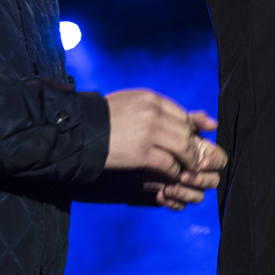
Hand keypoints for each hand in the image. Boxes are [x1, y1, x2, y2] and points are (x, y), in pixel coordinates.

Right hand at [105, 91, 227, 210]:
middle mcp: (153, 112)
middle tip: (192, 160)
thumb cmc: (103, 119)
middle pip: (186, 132)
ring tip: (186, 169)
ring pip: (183, 148)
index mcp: (151, 98)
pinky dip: (174, 172)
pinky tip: (171, 176)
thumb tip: (196, 118)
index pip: (183, 116)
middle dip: (192, 148)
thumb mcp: (132, 104)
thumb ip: (158, 109)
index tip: (190, 143)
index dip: (190, 132)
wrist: (78, 132)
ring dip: (188, 161)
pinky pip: (169, 164)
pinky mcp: (142, 153)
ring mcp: (149, 132)